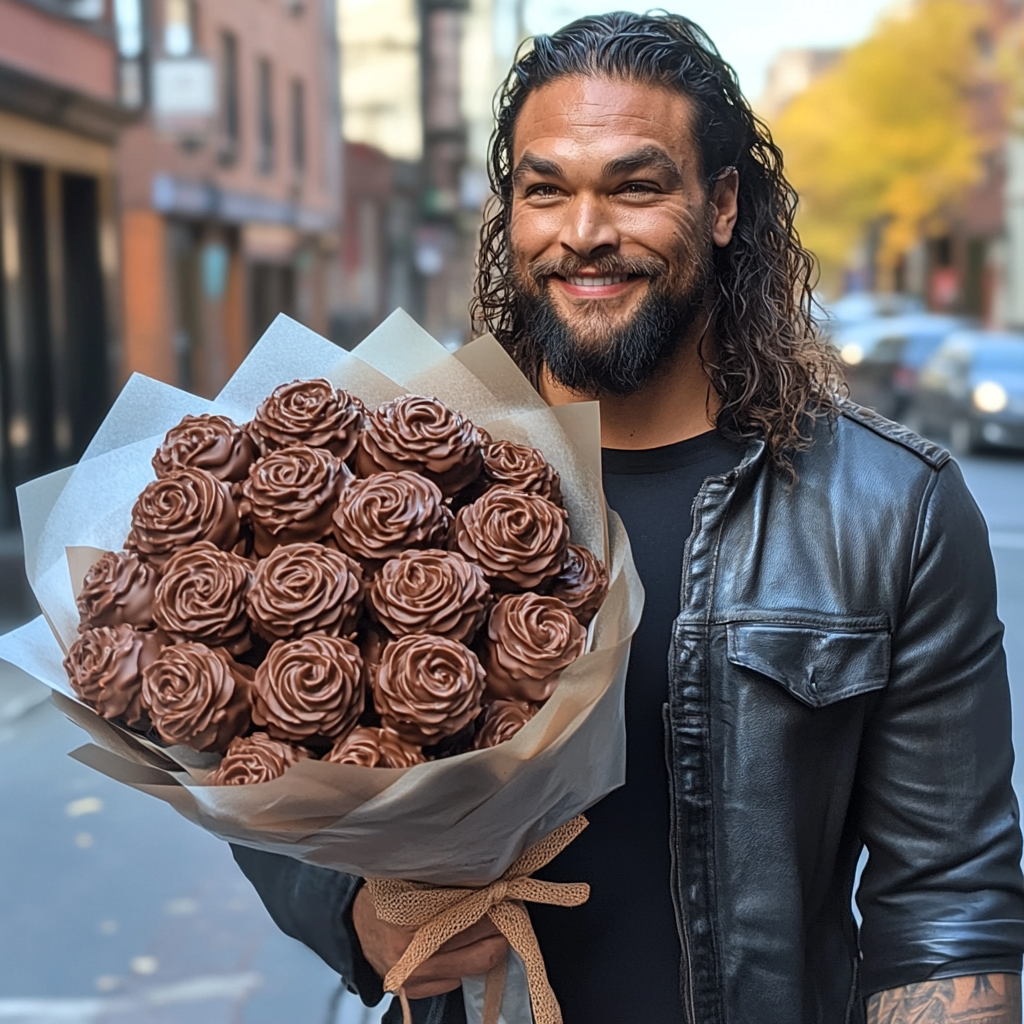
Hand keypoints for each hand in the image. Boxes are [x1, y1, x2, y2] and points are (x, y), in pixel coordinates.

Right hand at [352, 885, 508, 999]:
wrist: (351, 927)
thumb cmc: (381, 899)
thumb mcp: (407, 882)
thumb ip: (443, 883)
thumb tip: (484, 879)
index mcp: (411, 928)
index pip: (469, 921)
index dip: (492, 907)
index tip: (505, 895)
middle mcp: (415, 960)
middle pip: (479, 952)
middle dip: (498, 931)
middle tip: (508, 911)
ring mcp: (416, 980)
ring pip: (473, 968)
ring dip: (487, 947)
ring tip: (493, 927)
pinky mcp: (415, 992)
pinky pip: (455, 982)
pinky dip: (466, 963)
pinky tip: (467, 946)